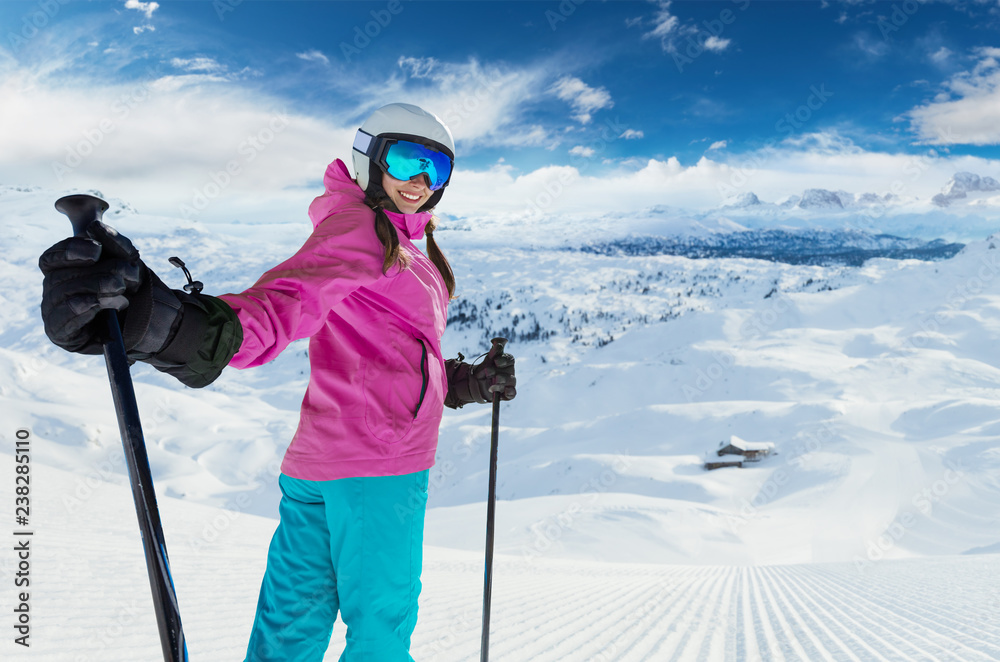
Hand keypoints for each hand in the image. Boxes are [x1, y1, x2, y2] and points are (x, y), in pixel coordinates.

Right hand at [38, 223, 143, 353]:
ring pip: (63, 294)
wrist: (153, 325)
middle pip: (61, 275)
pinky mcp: (61, 334)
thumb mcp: (130, 263)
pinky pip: (62, 318)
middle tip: (128, 275)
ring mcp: (54, 313)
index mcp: (63, 271)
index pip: (52, 258)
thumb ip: (115, 243)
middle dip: (99, 272)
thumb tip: (93, 228)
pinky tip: (100, 305)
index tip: (97, 251)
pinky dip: (83, 308)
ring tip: (122, 293)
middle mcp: (54, 291)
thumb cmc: (134, 291)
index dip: (70, 251)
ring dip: (97, 289)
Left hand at [443, 348, 515, 408]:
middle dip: (497, 371)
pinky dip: (510, 392)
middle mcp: (510, 372)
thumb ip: (492, 351)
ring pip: (511, 381)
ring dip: (501, 381)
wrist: (477, 384)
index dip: (504, 360)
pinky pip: (513, 393)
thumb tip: (496, 341)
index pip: (510, 359)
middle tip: (487, 372)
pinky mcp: (508, 394)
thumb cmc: (484, 370)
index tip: (495, 361)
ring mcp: (510, 383)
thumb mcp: (487, 361)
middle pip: (510, 370)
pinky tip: (505, 391)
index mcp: (507, 362)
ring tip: (490, 384)